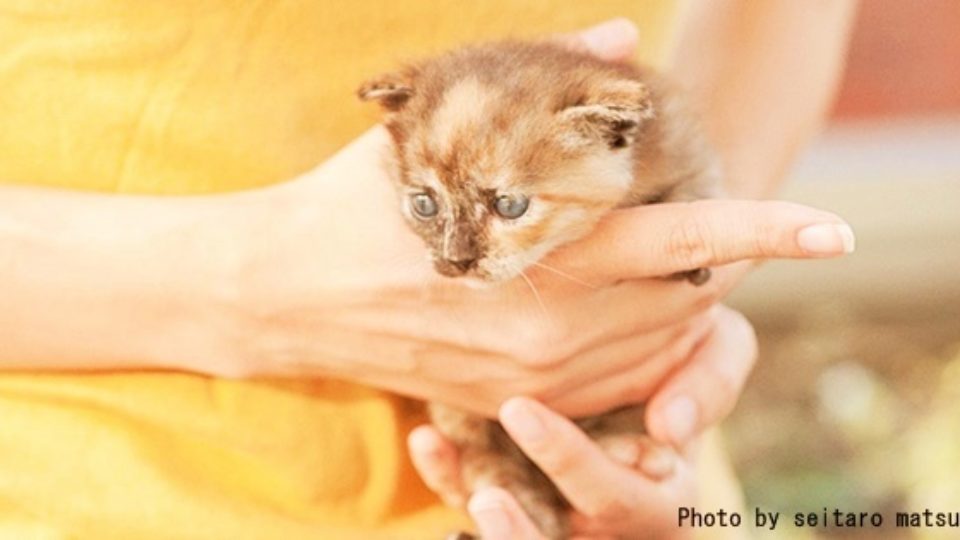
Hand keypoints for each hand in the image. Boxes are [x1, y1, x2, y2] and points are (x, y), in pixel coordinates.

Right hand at [227, 20, 852, 419]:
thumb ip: (547, 85)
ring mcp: (531, 379)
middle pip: (684, 299)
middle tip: (698, 220)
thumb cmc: (359, 199)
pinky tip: (615, 305)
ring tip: (655, 258)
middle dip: (713, 260)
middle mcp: (550, 328)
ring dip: (677, 302)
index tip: (834, 230)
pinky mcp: (511, 404)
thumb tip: (621, 45)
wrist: (284, 293)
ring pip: (654, 346)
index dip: (768, 231)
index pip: (687, 240)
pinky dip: (634, 343)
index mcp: (545, 252)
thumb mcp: (444, 126)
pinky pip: (612, 384)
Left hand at [408, 305, 754, 537]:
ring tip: (472, 496)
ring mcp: (557, 509)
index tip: (522, 413)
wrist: (636, 346)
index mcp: (664, 494)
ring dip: (490, 529)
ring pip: (522, 538)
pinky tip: (427, 438)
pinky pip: (474, 500)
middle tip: (488, 496)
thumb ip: (712, 378)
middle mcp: (608, 516)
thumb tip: (673, 427)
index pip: (622, 502)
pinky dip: (450, 477)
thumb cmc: (677, 349)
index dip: (575, 467)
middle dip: (524, 531)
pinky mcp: (516, 489)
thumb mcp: (712, 349)